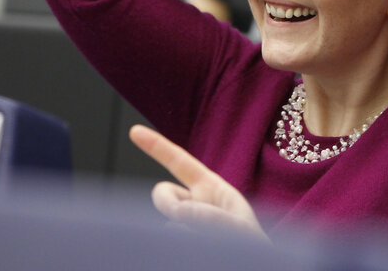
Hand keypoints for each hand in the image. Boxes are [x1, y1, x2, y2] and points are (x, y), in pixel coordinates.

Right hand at [128, 124, 268, 241]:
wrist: (252, 270)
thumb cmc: (252, 249)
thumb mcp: (240, 227)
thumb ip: (211, 216)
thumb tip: (178, 211)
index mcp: (210, 188)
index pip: (180, 162)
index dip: (157, 145)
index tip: (134, 130)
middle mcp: (193, 204)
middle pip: (162, 193)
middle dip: (167, 202)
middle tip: (185, 218)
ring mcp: (182, 224)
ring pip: (167, 223)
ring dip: (187, 234)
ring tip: (213, 248)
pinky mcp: (173, 243)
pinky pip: (165, 241)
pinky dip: (181, 248)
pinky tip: (198, 254)